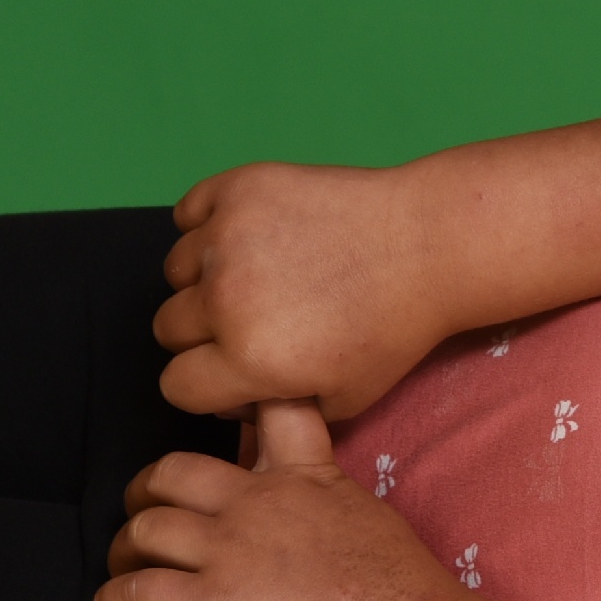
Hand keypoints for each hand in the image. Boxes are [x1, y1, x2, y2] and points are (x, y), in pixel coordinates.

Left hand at [95, 401, 471, 600]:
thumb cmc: (406, 591)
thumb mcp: (369, 518)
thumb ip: (322, 506)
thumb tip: (299, 529)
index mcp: (305, 476)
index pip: (271, 411)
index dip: (241, 403)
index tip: (224, 417)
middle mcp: (257, 501)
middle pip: (172, 471)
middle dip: (146, 490)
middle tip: (143, 511)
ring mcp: (229, 550)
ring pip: (145, 530)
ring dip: (125, 550)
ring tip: (125, 567)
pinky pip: (136, 594)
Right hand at [154, 162, 452, 419]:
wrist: (430, 245)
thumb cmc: (395, 328)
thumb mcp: (347, 398)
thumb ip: (278, 412)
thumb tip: (230, 403)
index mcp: (250, 359)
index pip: (176, 385)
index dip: (207, 384)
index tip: (235, 369)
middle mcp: (227, 300)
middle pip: (169, 328)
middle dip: (204, 333)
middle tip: (256, 319)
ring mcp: (227, 237)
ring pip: (176, 271)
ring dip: (205, 277)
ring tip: (262, 274)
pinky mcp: (238, 189)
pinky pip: (189, 213)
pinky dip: (209, 223)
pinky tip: (251, 235)